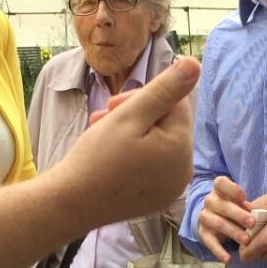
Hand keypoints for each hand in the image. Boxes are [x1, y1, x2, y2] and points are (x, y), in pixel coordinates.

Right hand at [53, 56, 199, 228]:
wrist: (71, 203)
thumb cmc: (96, 157)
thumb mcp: (129, 116)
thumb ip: (164, 89)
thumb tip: (195, 64)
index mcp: (181, 149)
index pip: (175, 104)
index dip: (144, 98)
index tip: (113, 104)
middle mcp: (184, 172)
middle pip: (167, 126)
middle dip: (136, 116)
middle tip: (102, 117)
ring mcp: (170, 189)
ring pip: (157, 145)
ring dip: (131, 133)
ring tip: (101, 134)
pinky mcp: (156, 199)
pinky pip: (152, 167)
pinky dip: (133, 157)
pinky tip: (111, 157)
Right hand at [197, 175, 253, 263]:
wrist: (215, 218)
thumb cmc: (233, 208)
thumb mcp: (239, 203)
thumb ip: (248, 206)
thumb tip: (263, 215)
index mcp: (219, 190)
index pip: (220, 183)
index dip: (232, 189)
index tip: (244, 197)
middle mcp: (210, 202)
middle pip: (222, 206)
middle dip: (238, 215)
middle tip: (252, 224)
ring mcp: (205, 217)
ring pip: (218, 223)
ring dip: (233, 232)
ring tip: (246, 241)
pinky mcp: (203, 233)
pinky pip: (210, 242)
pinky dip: (219, 252)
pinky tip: (228, 259)